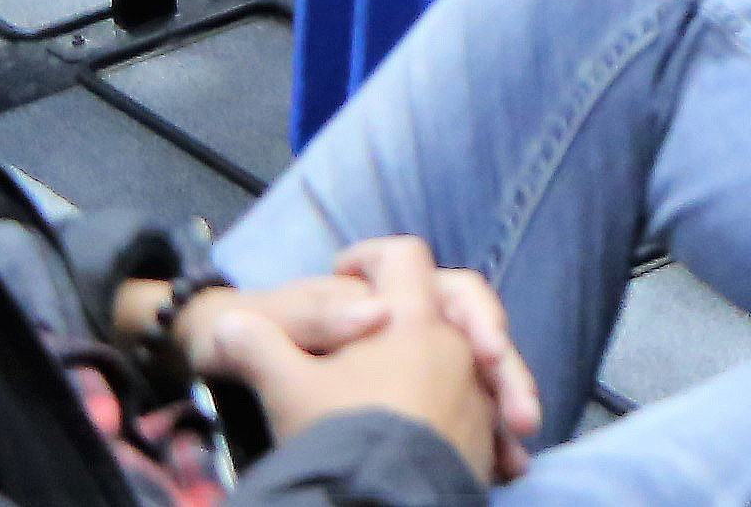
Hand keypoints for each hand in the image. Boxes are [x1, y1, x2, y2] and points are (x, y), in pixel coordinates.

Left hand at [183, 238, 509, 482]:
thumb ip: (319, 316)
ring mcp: (423, 359)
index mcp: (381, 296)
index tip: (479, 347)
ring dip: (507, 398)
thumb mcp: (276, 325)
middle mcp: (412, 320)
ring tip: (519, 434)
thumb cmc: (258, 335)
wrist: (230, 356)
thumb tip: (376, 311)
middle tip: (517, 411)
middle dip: (504, 366)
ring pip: (483, 371)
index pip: (443, 286)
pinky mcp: (425, 400)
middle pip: (476, 328)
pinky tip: (506, 464)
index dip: (465, 308)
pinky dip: (492, 434)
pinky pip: (474, 409)